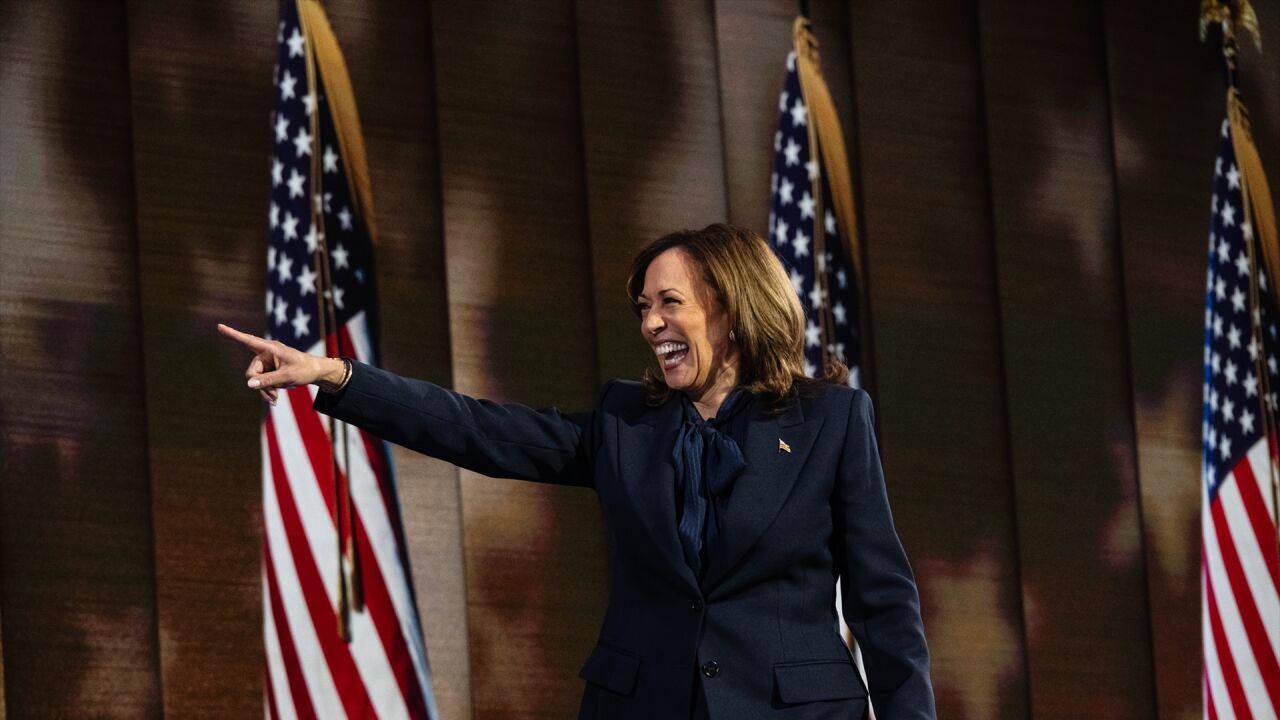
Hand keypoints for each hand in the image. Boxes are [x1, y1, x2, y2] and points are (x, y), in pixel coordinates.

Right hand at [217, 324, 342, 404]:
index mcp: (270, 348)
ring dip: (264, 390)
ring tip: (276, 398)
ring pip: (256, 380)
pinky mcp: (268, 372)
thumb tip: (249, 384)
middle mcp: (265, 354)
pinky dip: (267, 391)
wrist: (315, 372)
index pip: (248, 340)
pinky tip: (274, 399)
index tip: (219, 326)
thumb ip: (268, 380)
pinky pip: (261, 383)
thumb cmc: (304, 369)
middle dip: (260, 385)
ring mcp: (266, 364)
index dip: (233, 334)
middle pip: (251, 372)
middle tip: (273, 395)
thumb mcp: (287, 376)